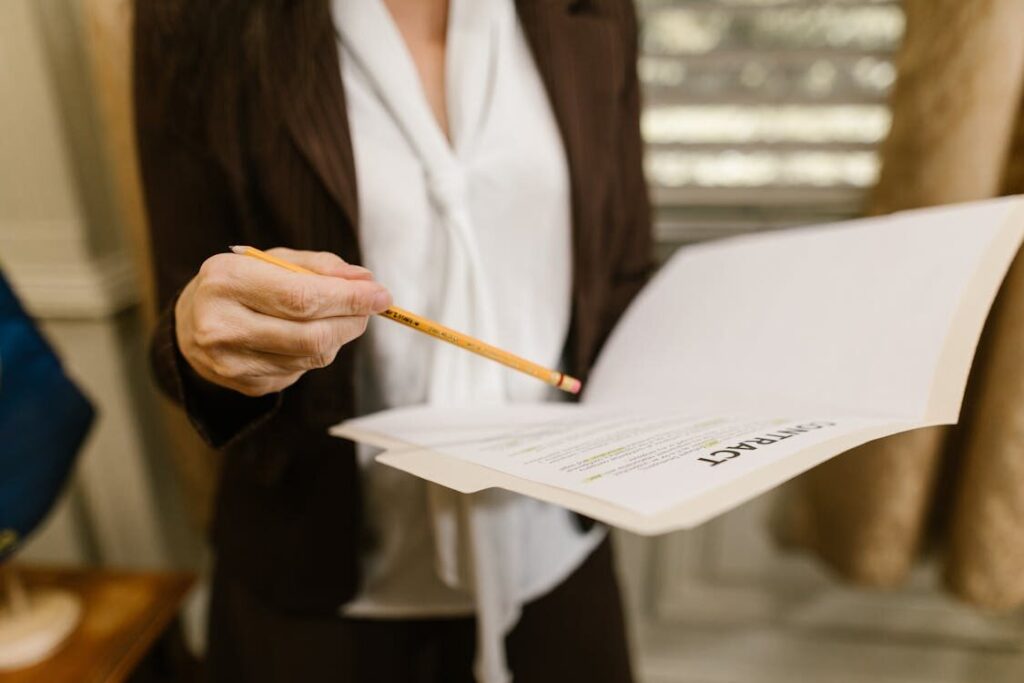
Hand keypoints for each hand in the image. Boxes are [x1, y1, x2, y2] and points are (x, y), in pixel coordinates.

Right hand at [174, 248, 390, 396]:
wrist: (191, 324)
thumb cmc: (239, 284)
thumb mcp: (271, 260)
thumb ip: (319, 267)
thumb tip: (365, 281)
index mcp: (226, 281)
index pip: (301, 297)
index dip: (348, 299)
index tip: (380, 295)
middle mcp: (221, 326)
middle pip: (310, 335)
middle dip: (352, 321)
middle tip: (370, 308)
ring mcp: (231, 363)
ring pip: (311, 357)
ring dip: (338, 337)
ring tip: (337, 317)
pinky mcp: (246, 386)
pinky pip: (301, 372)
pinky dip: (318, 352)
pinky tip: (306, 336)